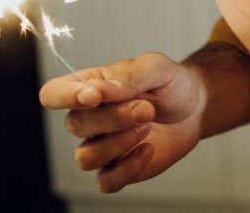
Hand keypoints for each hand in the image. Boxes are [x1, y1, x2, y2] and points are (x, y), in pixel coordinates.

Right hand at [39, 52, 206, 192]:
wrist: (197, 107)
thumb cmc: (171, 83)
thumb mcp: (157, 68)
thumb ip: (127, 76)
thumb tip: (96, 90)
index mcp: (89, 87)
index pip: (52, 93)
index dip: (64, 97)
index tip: (94, 97)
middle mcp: (89, 118)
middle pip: (74, 125)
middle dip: (113, 118)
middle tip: (146, 108)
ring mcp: (101, 145)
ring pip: (85, 158)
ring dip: (118, 144)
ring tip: (147, 125)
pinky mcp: (119, 168)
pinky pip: (106, 181)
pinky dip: (129, 168)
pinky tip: (149, 149)